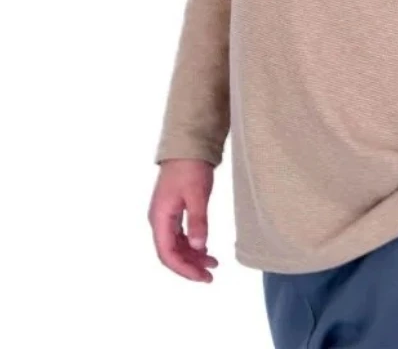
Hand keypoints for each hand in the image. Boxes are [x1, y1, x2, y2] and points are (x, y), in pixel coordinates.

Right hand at [148, 159, 218, 281]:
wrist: (187, 145)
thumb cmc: (191, 168)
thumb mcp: (198, 195)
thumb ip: (198, 221)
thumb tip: (198, 248)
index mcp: (160, 218)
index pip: (168, 254)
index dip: (184, 269)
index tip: (203, 277)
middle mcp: (159, 219)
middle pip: (171, 252)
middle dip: (189, 266)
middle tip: (211, 275)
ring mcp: (165, 215)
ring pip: (176, 244)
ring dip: (192, 256)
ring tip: (213, 263)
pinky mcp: (173, 209)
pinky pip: (179, 234)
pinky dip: (191, 244)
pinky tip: (204, 248)